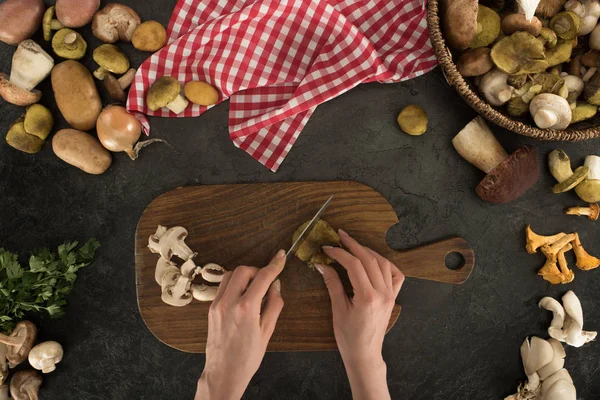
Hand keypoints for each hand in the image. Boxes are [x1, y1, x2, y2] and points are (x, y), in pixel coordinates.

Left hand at [195, 250, 285, 399]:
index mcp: (246, 309)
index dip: (274, 264)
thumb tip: (276, 285)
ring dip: (244, 276)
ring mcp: (217, 305)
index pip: (263, 277)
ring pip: (230, 275)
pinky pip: (223, 287)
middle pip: (243, 270)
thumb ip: (274, 304)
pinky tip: (242, 296)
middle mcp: (228, 303)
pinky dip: (234, 285)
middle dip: (257, 270)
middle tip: (266, 281)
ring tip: (253, 289)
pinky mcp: (211, 309)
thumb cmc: (248, 357)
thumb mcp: (268, 331)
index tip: (281, 256)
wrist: (224, 373)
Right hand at [316, 230, 403, 399]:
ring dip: (368, 251)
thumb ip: (332, 284)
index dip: (340, 253)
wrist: (365, 355)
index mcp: (367, 297)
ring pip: (383, 263)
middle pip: (369, 259)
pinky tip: (374, 259)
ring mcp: (390, 294)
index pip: (354, 265)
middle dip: (353, 245)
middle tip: (340, 236)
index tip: (327, 248)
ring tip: (353, 245)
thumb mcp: (337, 310)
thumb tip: (322, 264)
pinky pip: (395, 274)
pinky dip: (386, 263)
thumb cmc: (348, 337)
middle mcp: (382, 293)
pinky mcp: (393, 297)